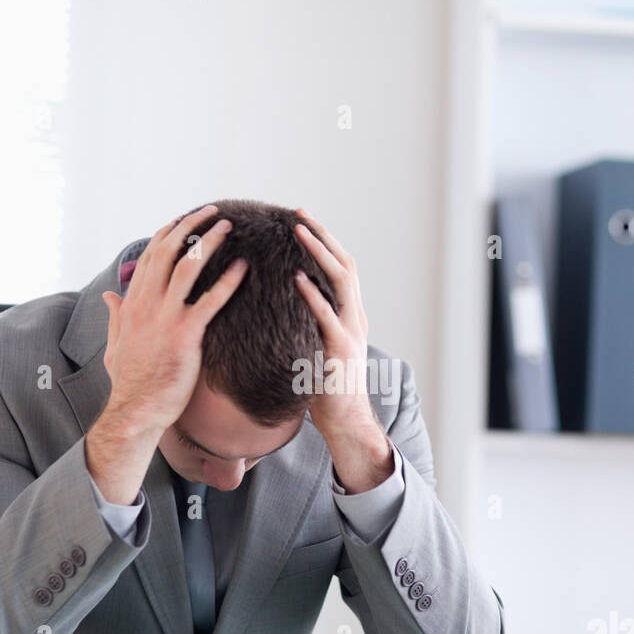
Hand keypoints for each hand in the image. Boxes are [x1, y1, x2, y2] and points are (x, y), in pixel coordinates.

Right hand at [86, 205, 246, 502]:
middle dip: (191, 226)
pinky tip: (244, 268)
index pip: (150, 256)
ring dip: (210, 242)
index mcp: (131, 303)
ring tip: (229, 227)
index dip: (168, 233)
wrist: (136, 410)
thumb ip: (114, 316)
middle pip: (168, 250)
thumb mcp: (115, 344)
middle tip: (212, 212)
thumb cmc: (129, 381)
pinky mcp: (185, 335)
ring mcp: (164, 317)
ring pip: (188, 266)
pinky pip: (210, 301)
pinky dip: (228, 281)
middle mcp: (146, 303)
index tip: (185, 219)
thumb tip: (108, 295)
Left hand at [292, 209, 391, 492]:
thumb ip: (307, 325)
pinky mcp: (341, 349)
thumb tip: (279, 307)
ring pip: (342, 280)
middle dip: (323, 236)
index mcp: (350, 314)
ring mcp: (351, 331)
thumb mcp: (316, 347)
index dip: (323, 242)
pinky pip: (327, 315)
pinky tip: (297, 278)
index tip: (302, 221)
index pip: (341, 268)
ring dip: (321, 253)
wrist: (345, 420)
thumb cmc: (324, 387)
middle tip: (299, 213)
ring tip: (300, 233)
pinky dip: (313, 294)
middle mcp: (355, 316)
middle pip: (344, 264)